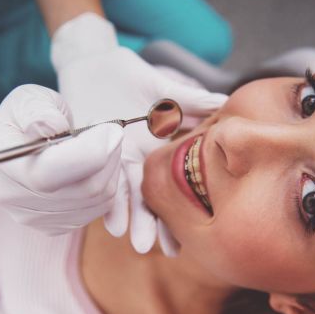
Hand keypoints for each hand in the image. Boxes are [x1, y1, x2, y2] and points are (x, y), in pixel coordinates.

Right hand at [0, 84, 123, 234]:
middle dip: (109, 155)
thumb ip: (38, 110)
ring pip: (98, 199)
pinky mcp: (56, 226)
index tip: (111, 129)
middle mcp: (11, 197)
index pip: (47, 174)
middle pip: (83, 189)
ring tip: (106, 144)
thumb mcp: (30, 99)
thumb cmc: (30, 117)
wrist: (24, 143)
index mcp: (0, 162)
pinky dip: (109, 183)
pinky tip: (100, 165)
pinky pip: (101, 208)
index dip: (89, 152)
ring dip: (113, 168)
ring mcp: (34, 217)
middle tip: (112, 131)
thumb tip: (53, 127)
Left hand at [52, 13, 227, 252]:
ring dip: (128, 218)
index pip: (171, 187)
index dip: (179, 212)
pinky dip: (105, 200)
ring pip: (122, 194)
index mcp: (155, 151)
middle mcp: (134, 162)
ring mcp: (110, 159)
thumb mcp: (165, 89)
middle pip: (146, 198)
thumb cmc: (129, 76)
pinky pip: (97, 179)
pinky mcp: (88, 152)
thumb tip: (226, 103)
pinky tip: (112, 222)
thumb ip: (192, 101)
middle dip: (152, 224)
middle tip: (161, 250)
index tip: (189, 239)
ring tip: (132, 241)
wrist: (92, 64)